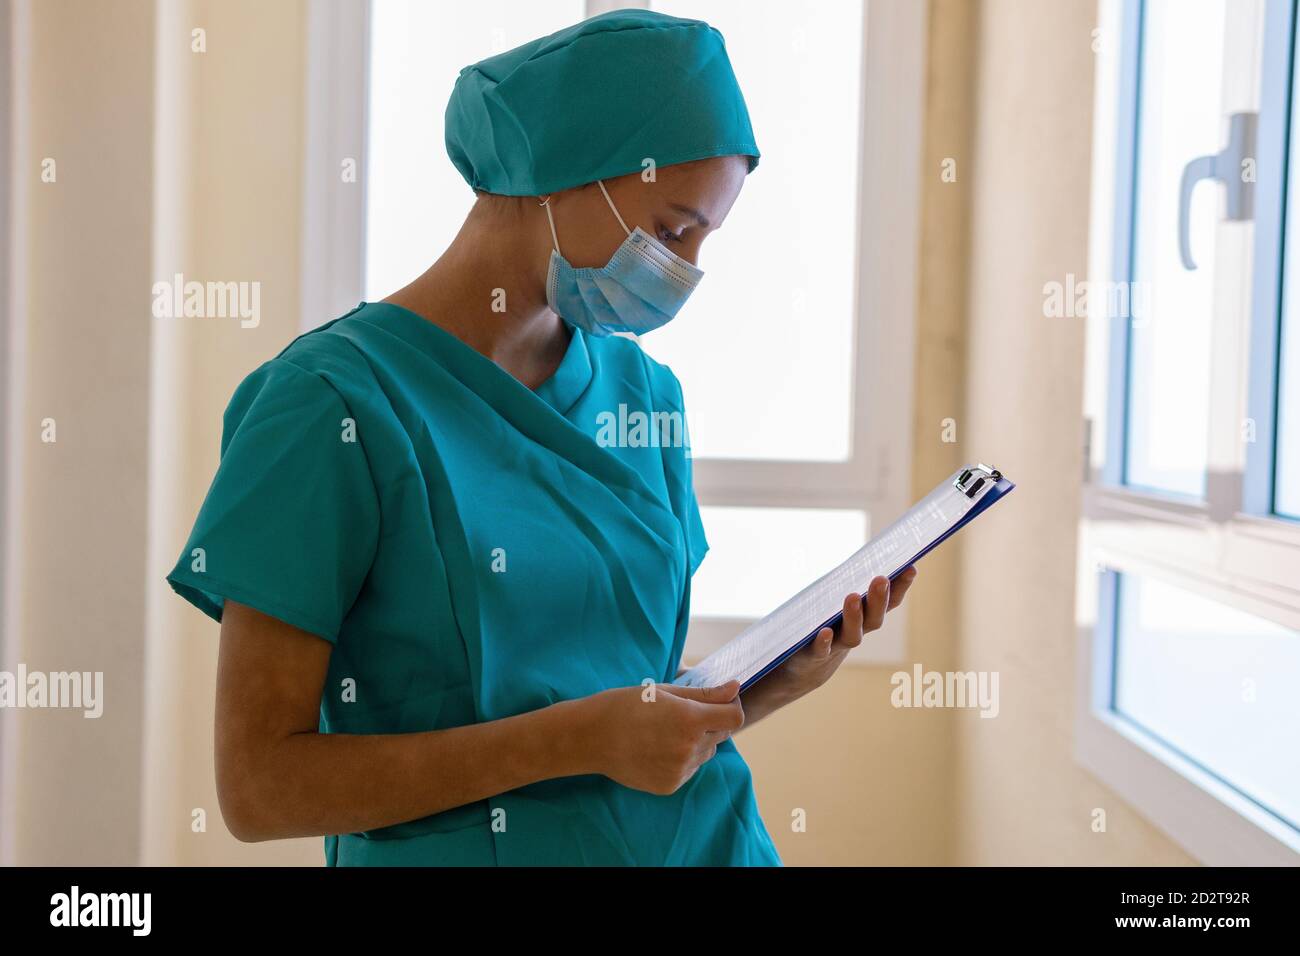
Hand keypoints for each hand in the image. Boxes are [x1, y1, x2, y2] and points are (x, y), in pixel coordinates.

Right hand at [582, 681, 743, 794]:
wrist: (591, 738)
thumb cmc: (626, 706)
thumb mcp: (665, 692)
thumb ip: (705, 694)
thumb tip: (736, 688)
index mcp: (690, 720)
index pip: (735, 717)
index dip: (732, 706)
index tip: (722, 700)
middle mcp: (689, 748)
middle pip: (722, 734)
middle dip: (712, 721)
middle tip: (684, 712)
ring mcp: (680, 770)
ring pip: (706, 753)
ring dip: (697, 741)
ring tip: (665, 731)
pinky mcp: (670, 785)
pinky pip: (689, 769)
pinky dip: (682, 758)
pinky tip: (657, 748)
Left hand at [759, 567, 917, 701]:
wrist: (804, 667)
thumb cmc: (823, 623)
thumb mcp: (836, 602)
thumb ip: (849, 584)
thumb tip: (864, 556)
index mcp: (865, 616)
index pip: (888, 602)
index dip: (900, 587)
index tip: (910, 568)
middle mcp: (856, 631)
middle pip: (873, 619)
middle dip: (878, 599)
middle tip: (881, 579)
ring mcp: (837, 645)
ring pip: (852, 635)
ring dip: (854, 617)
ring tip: (853, 597)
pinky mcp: (815, 655)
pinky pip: (821, 650)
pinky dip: (824, 642)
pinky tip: (825, 632)